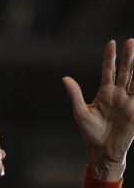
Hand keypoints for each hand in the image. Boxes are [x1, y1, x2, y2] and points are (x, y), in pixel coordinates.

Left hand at [63, 39, 133, 180]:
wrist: (103, 150)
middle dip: (128, 57)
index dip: (110, 57)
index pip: (109, 70)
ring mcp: (129, 102)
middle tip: (131, 41)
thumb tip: (65, 78)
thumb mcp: (80, 112)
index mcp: (105, 92)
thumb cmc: (90, 132)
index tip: (112, 43)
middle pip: (125, 72)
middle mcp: (118, 94)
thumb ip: (75, 94)